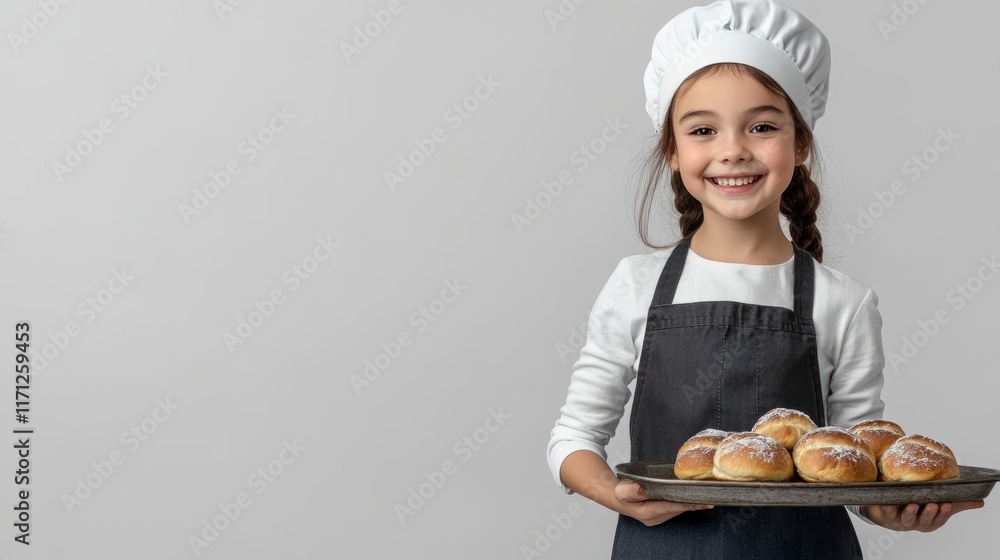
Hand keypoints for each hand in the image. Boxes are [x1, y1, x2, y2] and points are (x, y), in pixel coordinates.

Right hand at [613, 478, 713, 525]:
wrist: (616, 496)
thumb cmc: (620, 492)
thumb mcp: (623, 489)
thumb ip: (632, 490)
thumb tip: (640, 489)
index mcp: (648, 512)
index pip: (672, 507)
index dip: (687, 504)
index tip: (702, 503)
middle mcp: (655, 517)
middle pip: (677, 509)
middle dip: (692, 504)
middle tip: (709, 498)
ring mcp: (658, 517)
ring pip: (677, 509)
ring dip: (689, 504)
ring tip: (705, 499)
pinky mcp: (660, 513)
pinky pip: (674, 508)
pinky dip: (683, 503)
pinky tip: (692, 499)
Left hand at [861, 501, 984, 531]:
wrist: (893, 510)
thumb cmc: (921, 506)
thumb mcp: (940, 505)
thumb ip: (959, 504)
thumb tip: (980, 502)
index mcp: (930, 521)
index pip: (939, 520)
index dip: (943, 513)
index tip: (947, 504)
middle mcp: (917, 522)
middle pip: (924, 521)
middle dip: (929, 514)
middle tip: (933, 504)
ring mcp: (902, 519)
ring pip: (907, 519)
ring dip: (910, 513)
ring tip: (913, 504)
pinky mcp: (887, 513)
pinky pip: (886, 511)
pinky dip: (886, 507)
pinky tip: (888, 502)